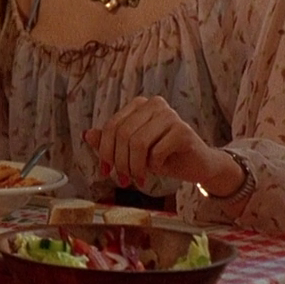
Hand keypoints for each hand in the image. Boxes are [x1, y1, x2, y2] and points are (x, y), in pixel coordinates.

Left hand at [82, 96, 227, 188]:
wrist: (197, 166)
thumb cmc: (163, 156)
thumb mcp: (132, 151)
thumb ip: (111, 142)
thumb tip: (87, 134)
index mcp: (139, 105)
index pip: (112, 126)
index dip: (104, 151)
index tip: (105, 171)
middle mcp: (154, 104)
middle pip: (123, 134)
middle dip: (120, 162)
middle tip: (125, 180)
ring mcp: (170, 115)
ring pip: (138, 143)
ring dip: (135, 166)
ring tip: (139, 178)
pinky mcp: (183, 130)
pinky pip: (156, 151)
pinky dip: (154, 166)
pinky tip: (159, 169)